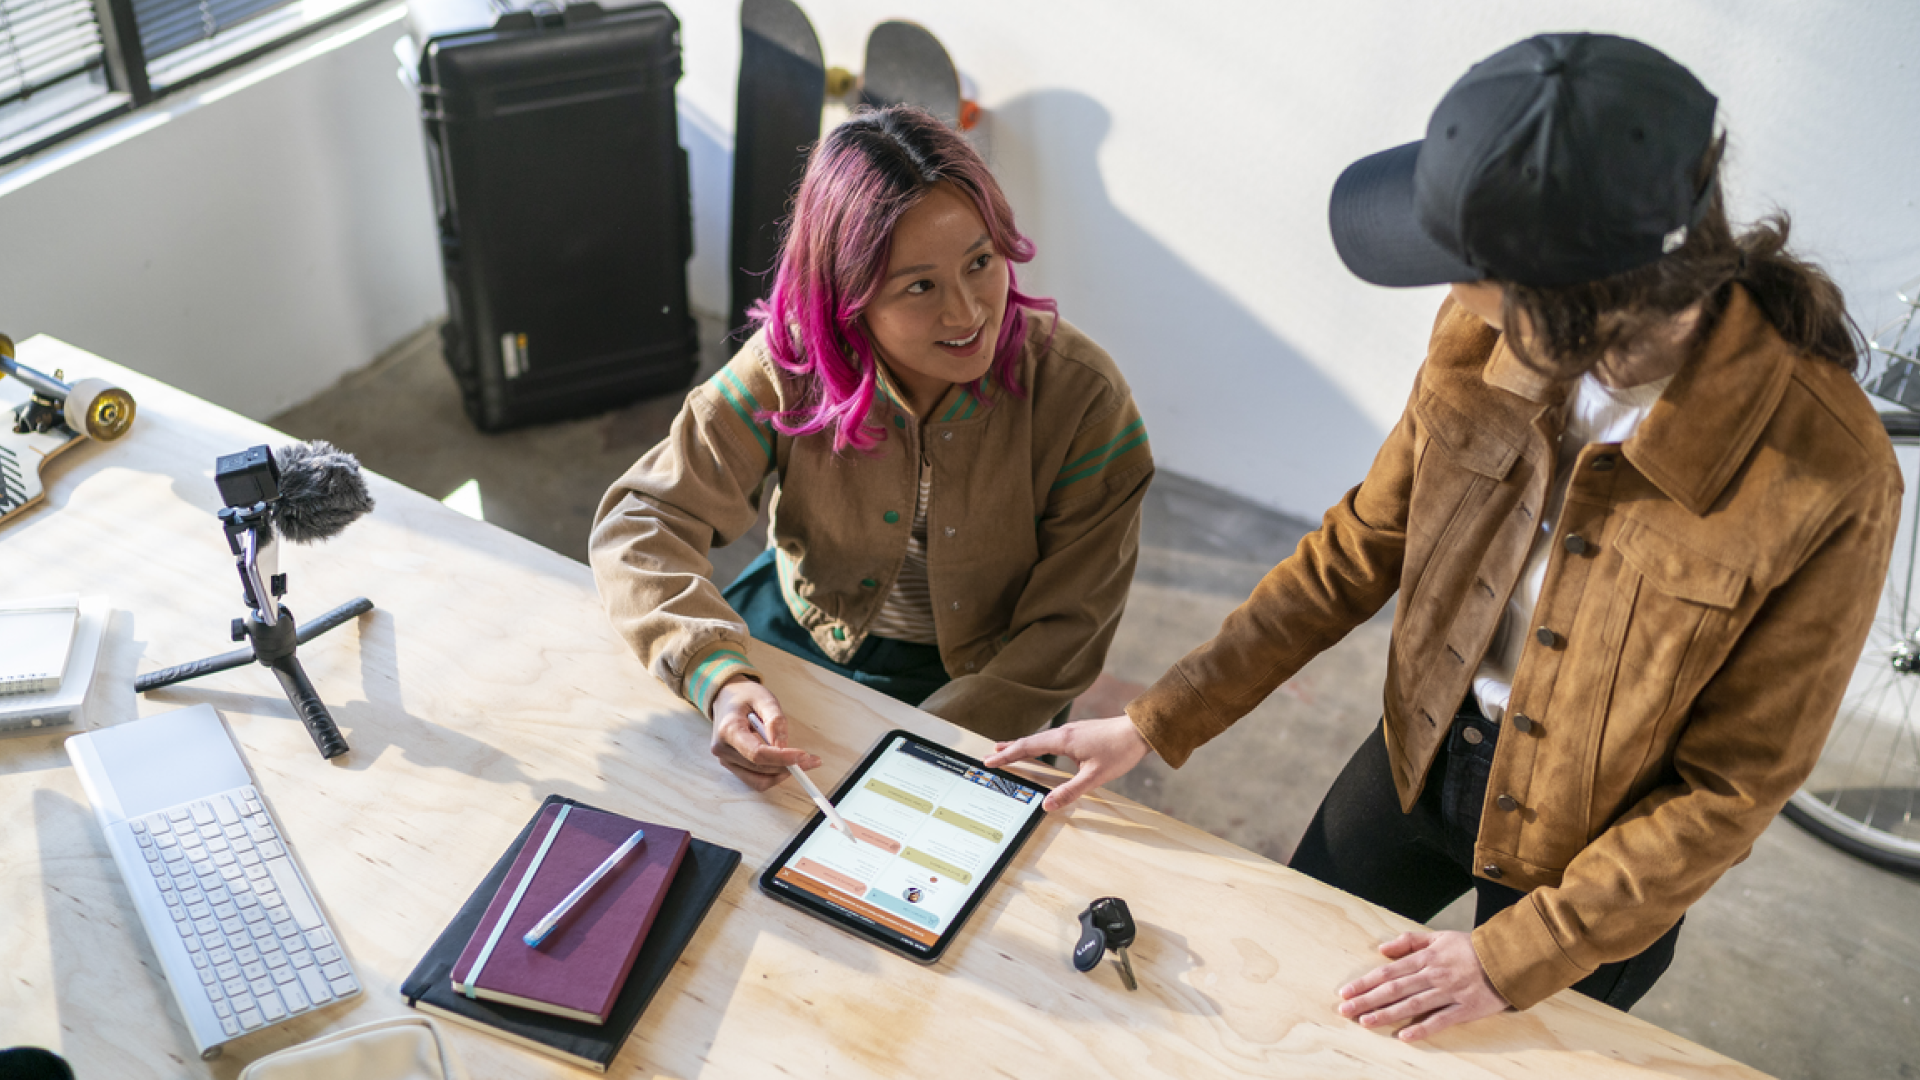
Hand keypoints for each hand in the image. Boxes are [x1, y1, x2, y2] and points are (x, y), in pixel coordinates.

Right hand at [709, 675, 820, 790]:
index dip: (782, 758)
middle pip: (760, 768)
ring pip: (760, 780)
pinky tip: (786, 763)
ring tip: (801, 761)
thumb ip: (775, 720)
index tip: (803, 756)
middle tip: (812, 760)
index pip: (756, 753)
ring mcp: (726, 761)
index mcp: (728, 730)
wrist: (726, 698)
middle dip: (789, 766)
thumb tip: (783, 746)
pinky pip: (756, 780)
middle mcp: (723, 750)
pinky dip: (774, 775)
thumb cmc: (745, 696)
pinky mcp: (733, 767)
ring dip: (783, 774)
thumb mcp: (763, 698)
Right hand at [983, 714, 1151, 810]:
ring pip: (1040, 739)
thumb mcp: (1094, 777)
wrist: (1140, 731)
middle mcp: (1064, 733)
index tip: (989, 760)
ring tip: (1008, 750)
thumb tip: (1047, 805)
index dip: (1007, 755)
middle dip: (1008, 749)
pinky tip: (1041, 748)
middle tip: (990, 755)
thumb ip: (1070, 791)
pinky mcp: (1080, 732)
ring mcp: (1072, 731)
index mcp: (1063, 741)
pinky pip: (1050, 739)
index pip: (1027, 748)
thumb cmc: (1119, 751)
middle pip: (1029, 741)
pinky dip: (1037, 744)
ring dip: (1022, 745)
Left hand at [1337, 930, 1508, 1040]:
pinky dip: (1422, 1028)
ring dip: (1386, 1014)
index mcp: (1426, 958)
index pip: (1388, 971)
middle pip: (1394, 989)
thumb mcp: (1439, 936)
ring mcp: (1449, 992)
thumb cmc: (1472, 948)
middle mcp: (1433, 975)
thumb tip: (1382, 948)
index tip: (1346, 992)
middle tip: (1345, 1010)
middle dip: (1367, 1000)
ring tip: (1366, 1022)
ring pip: (1412, 1005)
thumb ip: (1410, 941)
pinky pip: (1440, 1020)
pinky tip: (1404, 1036)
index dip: (1365, 982)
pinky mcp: (1465, 1009)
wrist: (1508, 957)